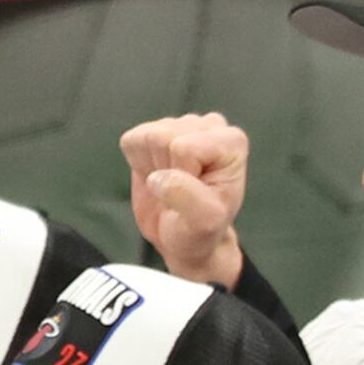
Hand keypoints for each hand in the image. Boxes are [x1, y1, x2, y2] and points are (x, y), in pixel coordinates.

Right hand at [119, 114, 247, 287]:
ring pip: (147, 136)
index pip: (184, 147)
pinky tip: (157, 176)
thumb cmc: (199, 230)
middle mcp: (210, 126)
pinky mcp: (157, 132)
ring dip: (151, 166)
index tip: (192, 195)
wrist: (183, 238)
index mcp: (231, 141)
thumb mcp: (203, 221)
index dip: (179, 176)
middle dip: (163, 168)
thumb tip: (156, 177)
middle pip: (162, 135)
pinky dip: (137, 163)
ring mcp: (183, 126)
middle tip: (178, 190)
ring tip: (169, 184)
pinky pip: (132, 140)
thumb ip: (185, 196)